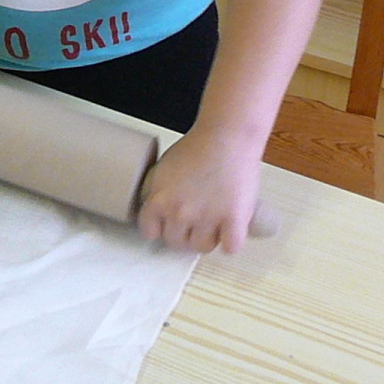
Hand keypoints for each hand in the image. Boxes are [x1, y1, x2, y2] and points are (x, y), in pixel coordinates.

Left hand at [135, 125, 262, 253]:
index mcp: (159, 200)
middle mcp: (179, 213)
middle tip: (198, 218)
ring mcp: (206, 218)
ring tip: (217, 219)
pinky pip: (230, 247)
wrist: (228, 135)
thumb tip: (156, 214)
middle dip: (186, 233)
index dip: (162, 228)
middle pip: (176, 243)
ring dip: (210, 237)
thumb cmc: (198, 146)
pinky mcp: (233, 220)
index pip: (150, 232)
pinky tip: (232, 227)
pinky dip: (232, 240)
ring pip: (202, 248)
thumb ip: (158, 193)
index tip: (170, 223)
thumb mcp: (163, 168)